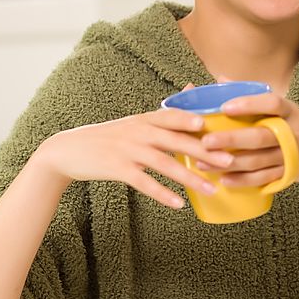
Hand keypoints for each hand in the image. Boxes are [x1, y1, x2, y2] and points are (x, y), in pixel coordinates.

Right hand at [30, 84, 227, 207]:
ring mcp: (127, 150)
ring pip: (164, 164)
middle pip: (177, 140)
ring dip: (190, 177)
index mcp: (145, 119)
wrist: (68, 150)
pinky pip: (144, 183)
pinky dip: (162, 193)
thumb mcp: (135, 122)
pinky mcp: (117, 169)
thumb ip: (164, 115)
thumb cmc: (110, 137)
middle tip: (229, 160)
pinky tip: (180, 204)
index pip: (174, 115)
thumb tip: (194, 95)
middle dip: (205, 150)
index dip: (195, 119)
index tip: (218, 124)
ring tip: (211, 189)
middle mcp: (139, 131)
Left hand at [197, 79, 298, 191]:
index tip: (225, 107)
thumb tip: (222, 79)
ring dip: (229, 163)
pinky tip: (224, 180)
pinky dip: (243, 180)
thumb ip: (258, 99)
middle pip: (260, 136)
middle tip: (205, 141)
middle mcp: (294, 132)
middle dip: (230, 139)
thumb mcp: (293, 112)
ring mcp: (293, 155)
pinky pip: (264, 179)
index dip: (248, 103)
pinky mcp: (292, 174)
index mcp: (293, 113)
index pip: (272, 103)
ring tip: (203, 163)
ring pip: (257, 161)